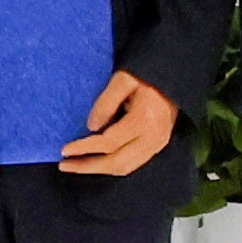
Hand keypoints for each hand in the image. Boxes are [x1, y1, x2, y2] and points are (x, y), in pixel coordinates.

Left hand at [57, 71, 176, 180]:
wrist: (177, 74)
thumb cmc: (148, 72)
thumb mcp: (124, 79)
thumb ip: (106, 102)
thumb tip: (90, 127)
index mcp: (144, 120)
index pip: (108, 142)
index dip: (84, 148)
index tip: (64, 150)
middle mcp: (153, 138)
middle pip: (116, 162)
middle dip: (88, 166)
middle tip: (64, 165)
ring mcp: (158, 144)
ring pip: (125, 168)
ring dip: (98, 170)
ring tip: (77, 166)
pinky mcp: (159, 145)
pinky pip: (133, 164)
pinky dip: (112, 167)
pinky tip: (98, 163)